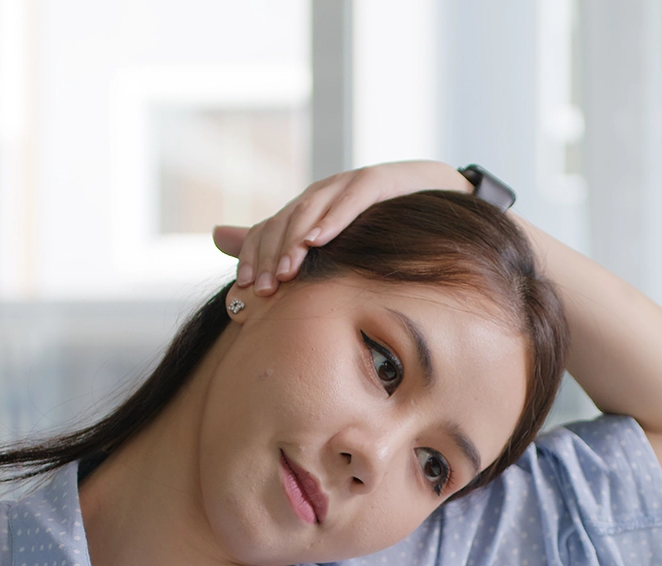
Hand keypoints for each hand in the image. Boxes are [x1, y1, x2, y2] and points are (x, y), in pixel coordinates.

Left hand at [212, 161, 467, 295]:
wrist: (444, 201)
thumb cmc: (391, 229)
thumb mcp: (340, 246)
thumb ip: (284, 244)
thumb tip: (217, 237)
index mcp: (312, 209)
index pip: (271, 227)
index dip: (254, 254)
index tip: (246, 288)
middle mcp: (326, 191)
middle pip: (287, 219)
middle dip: (271, 254)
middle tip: (265, 288)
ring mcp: (351, 182)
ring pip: (313, 207)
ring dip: (296, 240)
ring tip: (286, 271)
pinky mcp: (381, 179)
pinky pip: (353, 197)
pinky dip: (335, 216)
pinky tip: (319, 239)